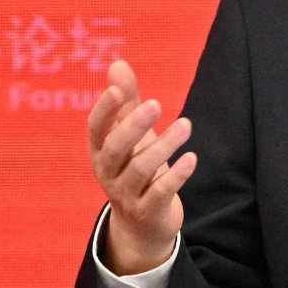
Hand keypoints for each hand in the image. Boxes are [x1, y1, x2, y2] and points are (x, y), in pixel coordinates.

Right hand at [86, 59, 194, 276]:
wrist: (141, 224)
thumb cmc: (134, 168)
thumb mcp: (130, 136)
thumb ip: (126, 102)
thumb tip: (117, 64)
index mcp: (99, 151)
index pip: (95, 128)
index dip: (104, 110)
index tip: (116, 90)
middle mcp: (108, 172)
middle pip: (115, 149)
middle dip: (134, 126)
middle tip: (156, 103)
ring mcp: (125, 194)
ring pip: (140, 169)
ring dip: (164, 146)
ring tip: (186, 124)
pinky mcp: (147, 211)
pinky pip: (160, 193)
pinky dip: (176, 176)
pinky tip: (192, 158)